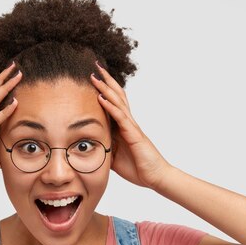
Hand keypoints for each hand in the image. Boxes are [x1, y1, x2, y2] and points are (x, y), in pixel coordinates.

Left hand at [90, 62, 171, 189]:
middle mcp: (129, 123)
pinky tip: (101, 97)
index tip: (94, 77)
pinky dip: (110, 106)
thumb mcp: (115, 157)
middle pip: (117, 96)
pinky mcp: (134, 135)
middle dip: (106, 81)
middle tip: (95, 66)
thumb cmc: (138, 168)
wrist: (155, 178)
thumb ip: (105, 147)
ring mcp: (132, 127)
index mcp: (124, 127)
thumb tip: (89, 147)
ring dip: (106, 88)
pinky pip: (120, 118)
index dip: (105, 90)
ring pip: (118, 102)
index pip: (113, 103)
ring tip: (96, 75)